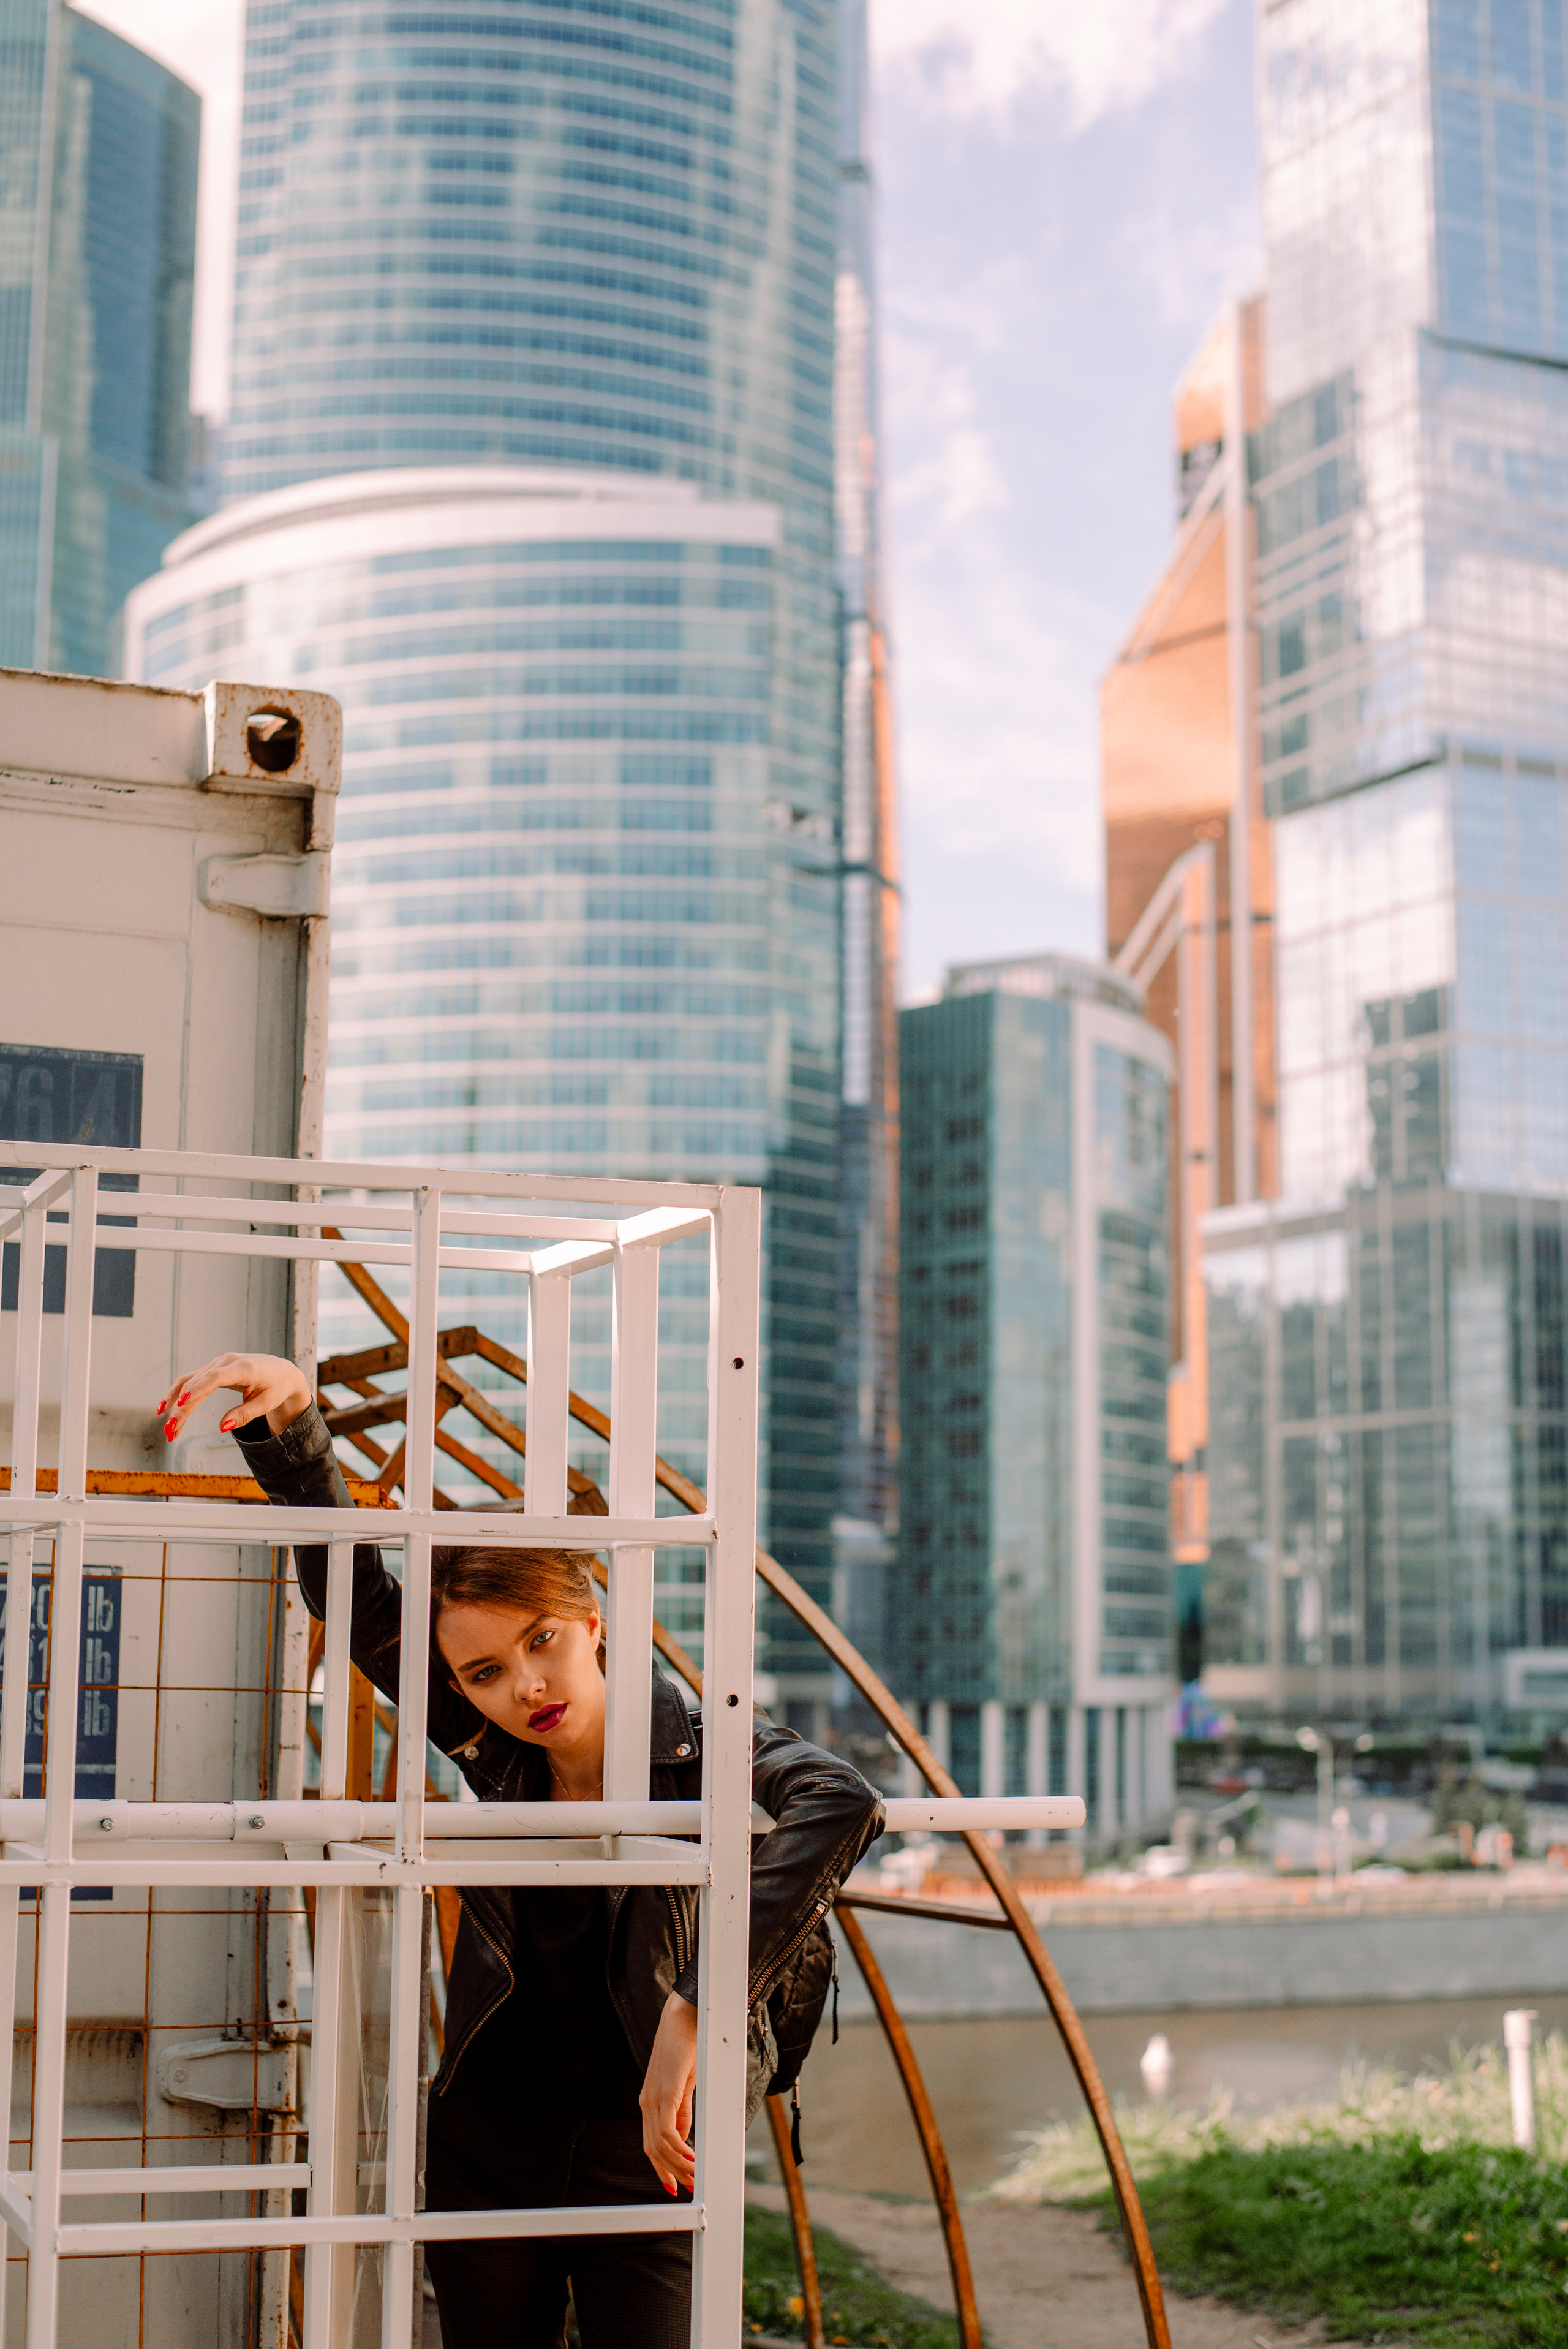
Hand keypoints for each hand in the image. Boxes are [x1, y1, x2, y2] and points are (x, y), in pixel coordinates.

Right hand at [155, 1353, 311, 1444]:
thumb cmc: (276, 1387)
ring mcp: (218, 1363)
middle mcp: (227, 1361)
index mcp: (244, 1368)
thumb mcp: (266, 1404)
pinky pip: (191, 1379)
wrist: (281, 1371)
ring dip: (176, 1405)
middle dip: (181, 1409)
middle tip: (170, 1431)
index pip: (215, 1378)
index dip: (197, 1390)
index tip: (182, 1404)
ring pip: (189, 1382)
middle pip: (197, 1384)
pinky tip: (166, 1407)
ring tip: (168, 1428)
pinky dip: (178, 1393)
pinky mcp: (213, 1368)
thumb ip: (244, 1415)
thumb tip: (222, 1427)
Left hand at [639, 1989, 697, 2194]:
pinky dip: (679, 2150)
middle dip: (670, 2173)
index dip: (662, 2167)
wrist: (683, 2018)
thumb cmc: (686, 2047)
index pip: (652, 2144)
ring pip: (659, 2145)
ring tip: (694, 2179)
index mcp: (651, 2102)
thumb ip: (682, 2112)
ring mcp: (653, 2099)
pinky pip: (667, 2132)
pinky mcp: (663, 2094)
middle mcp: (647, 2103)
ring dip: (678, 2166)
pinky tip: (692, 2159)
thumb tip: (683, 2139)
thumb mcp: (685, 2086)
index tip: (674, 2186)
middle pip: (653, 2150)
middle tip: (688, 2190)